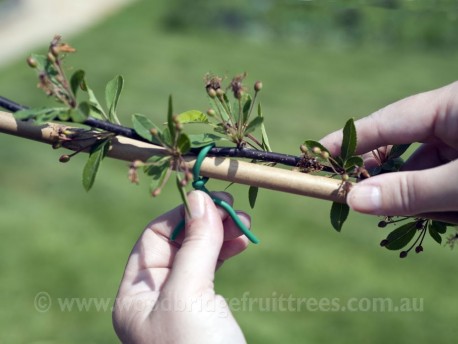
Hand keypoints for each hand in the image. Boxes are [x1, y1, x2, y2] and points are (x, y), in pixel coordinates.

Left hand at [113, 190, 249, 343]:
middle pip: (177, 244)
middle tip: (235, 209)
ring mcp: (180, 305)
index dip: (182, 215)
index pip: (154, 238)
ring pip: (197, 256)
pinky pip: (211, 272)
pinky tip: (241, 243)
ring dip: (219, 235)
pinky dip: (225, 254)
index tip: (212, 199)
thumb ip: (195, 244)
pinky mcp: (204, 312)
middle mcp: (154, 298)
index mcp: (136, 296)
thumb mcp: (190, 294)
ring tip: (245, 223)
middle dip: (205, 223)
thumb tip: (199, 196)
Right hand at [320, 82, 457, 222]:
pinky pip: (444, 173)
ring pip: (426, 164)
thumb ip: (412, 190)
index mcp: (452, 103)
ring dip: (418, 193)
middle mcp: (456, 116)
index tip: (316, 154)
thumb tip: (354, 200)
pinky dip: (438, 195)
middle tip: (355, 199)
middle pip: (404, 145)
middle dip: (384, 176)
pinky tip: (444, 212)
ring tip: (413, 214)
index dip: (349, 140)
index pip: (386, 121)